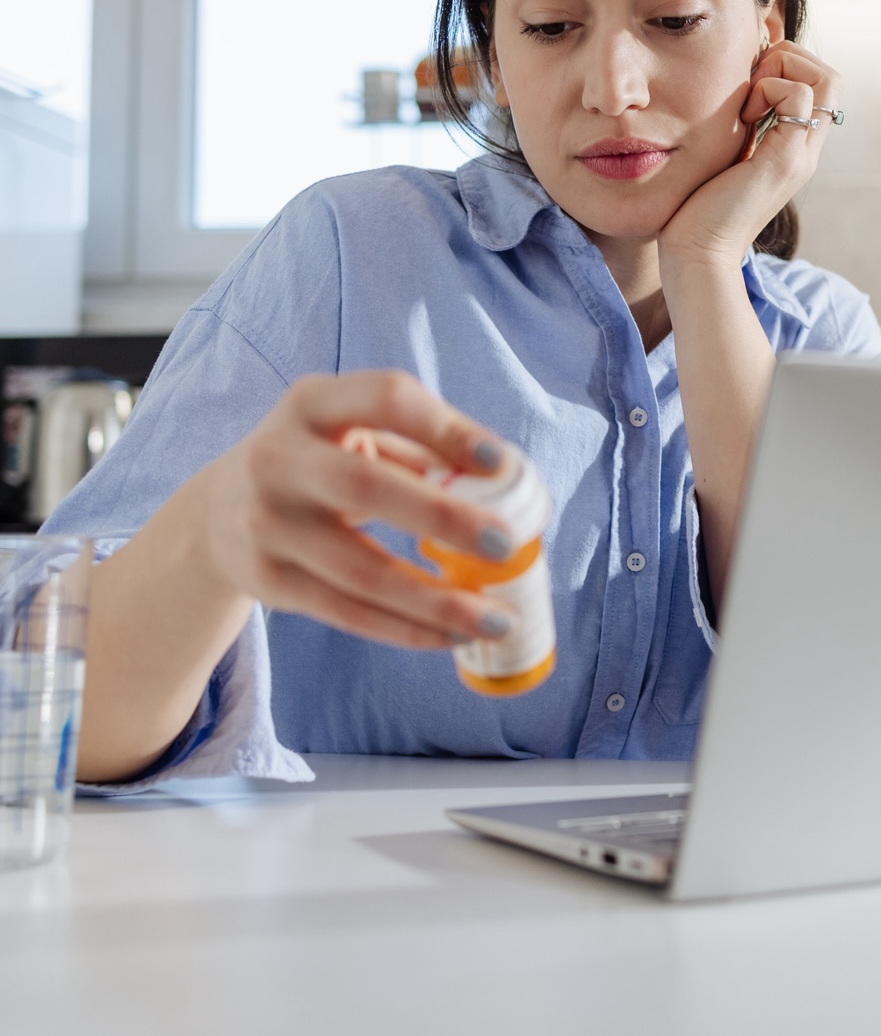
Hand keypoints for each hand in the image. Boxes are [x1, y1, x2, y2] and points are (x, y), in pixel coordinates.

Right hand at [187, 370, 518, 648]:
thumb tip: (510, 482)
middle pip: (363, 486)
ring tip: (496, 620)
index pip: (385, 398)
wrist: (216, 514)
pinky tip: (453, 636)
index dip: (445, 427)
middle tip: (505, 544)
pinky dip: (407, 629)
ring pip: (360, 571)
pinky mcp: (268, 581)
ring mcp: (266, 524)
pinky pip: (347, 613)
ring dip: (437, 601)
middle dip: (442, 516)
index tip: (499, 461)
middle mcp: (278, 458)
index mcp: (310, 402)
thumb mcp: (349, 430)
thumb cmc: (316, 462)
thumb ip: (419, 448)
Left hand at [659, 39, 842, 265]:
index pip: (819, 86)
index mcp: (793, 150)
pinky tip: (742, 118)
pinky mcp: (785, 160)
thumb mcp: (723, 158)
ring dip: (781, 72)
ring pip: (825, 80)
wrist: (698, 254)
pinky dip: (768, 90)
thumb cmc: (697, 211)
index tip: (746, 87)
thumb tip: (732, 93)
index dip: (787, 67)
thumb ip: (738, 131)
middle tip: (749, 84)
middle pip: (831, 78)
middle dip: (789, 60)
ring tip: (747, 101)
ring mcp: (800, 156)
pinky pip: (798, 96)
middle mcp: (805, 151)